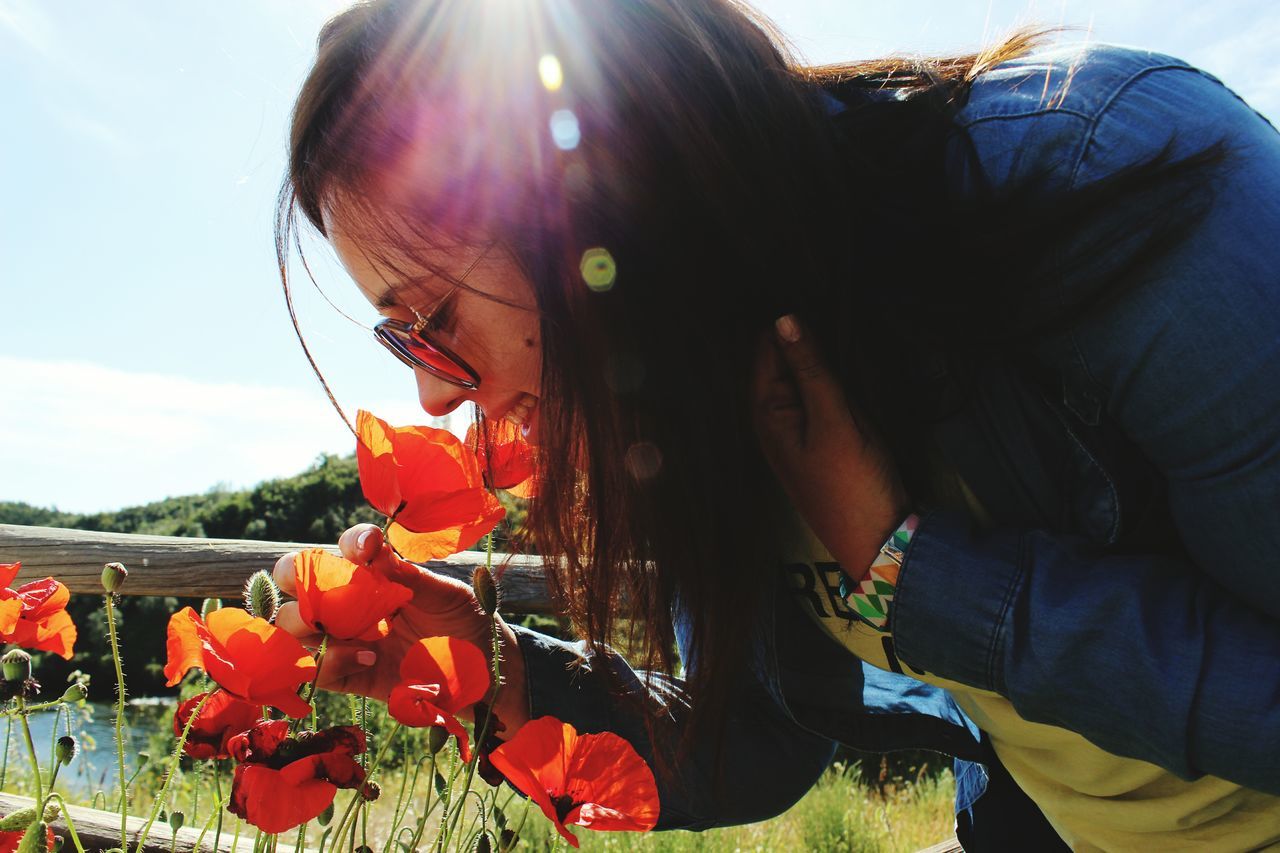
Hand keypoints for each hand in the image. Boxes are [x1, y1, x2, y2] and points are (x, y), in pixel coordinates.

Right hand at [273, 523, 528, 734]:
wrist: (479, 673)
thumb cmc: (464, 622)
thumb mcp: (447, 595)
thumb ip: (412, 578)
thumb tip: (377, 558)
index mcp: (375, 572)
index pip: (347, 547)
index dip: (350, 542)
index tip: (368, 550)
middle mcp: (349, 600)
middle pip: (295, 579)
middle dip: (294, 576)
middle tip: (323, 590)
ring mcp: (342, 638)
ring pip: (292, 626)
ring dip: (307, 624)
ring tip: (349, 631)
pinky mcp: (346, 675)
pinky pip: (315, 668)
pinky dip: (330, 663)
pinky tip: (368, 659)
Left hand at [752, 315, 909, 576]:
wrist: (879, 542)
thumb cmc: (852, 484)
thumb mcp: (834, 420)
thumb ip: (810, 368)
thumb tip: (785, 318)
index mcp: (766, 412)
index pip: (765, 348)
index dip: (784, 320)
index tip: (808, 287)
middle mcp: (775, 419)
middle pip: (783, 359)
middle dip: (803, 334)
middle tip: (829, 295)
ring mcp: (799, 430)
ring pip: (805, 376)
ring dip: (820, 354)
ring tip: (840, 318)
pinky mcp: (823, 438)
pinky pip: (821, 395)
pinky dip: (832, 378)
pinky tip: (849, 362)